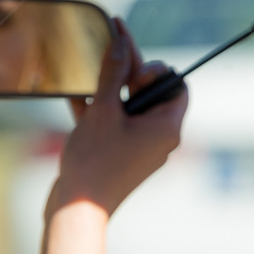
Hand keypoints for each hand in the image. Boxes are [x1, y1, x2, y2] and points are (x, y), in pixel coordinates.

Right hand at [47, 18, 187, 218]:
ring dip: (109, 92)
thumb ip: (112, 75)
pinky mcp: (118, 156)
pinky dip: (99, 111)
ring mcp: (138, 148)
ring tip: (88, 76)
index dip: (155, 69)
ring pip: (129, 109)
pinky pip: (115, 125)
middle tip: (108, 63)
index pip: (177, 85)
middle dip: (128, 76)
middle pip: (152, 94)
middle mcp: (158, 138)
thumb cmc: (94, 162)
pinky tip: (76, 98)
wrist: (76, 209)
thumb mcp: (103, 111)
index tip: (130, 69)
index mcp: (166, 127)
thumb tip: (120, 43)